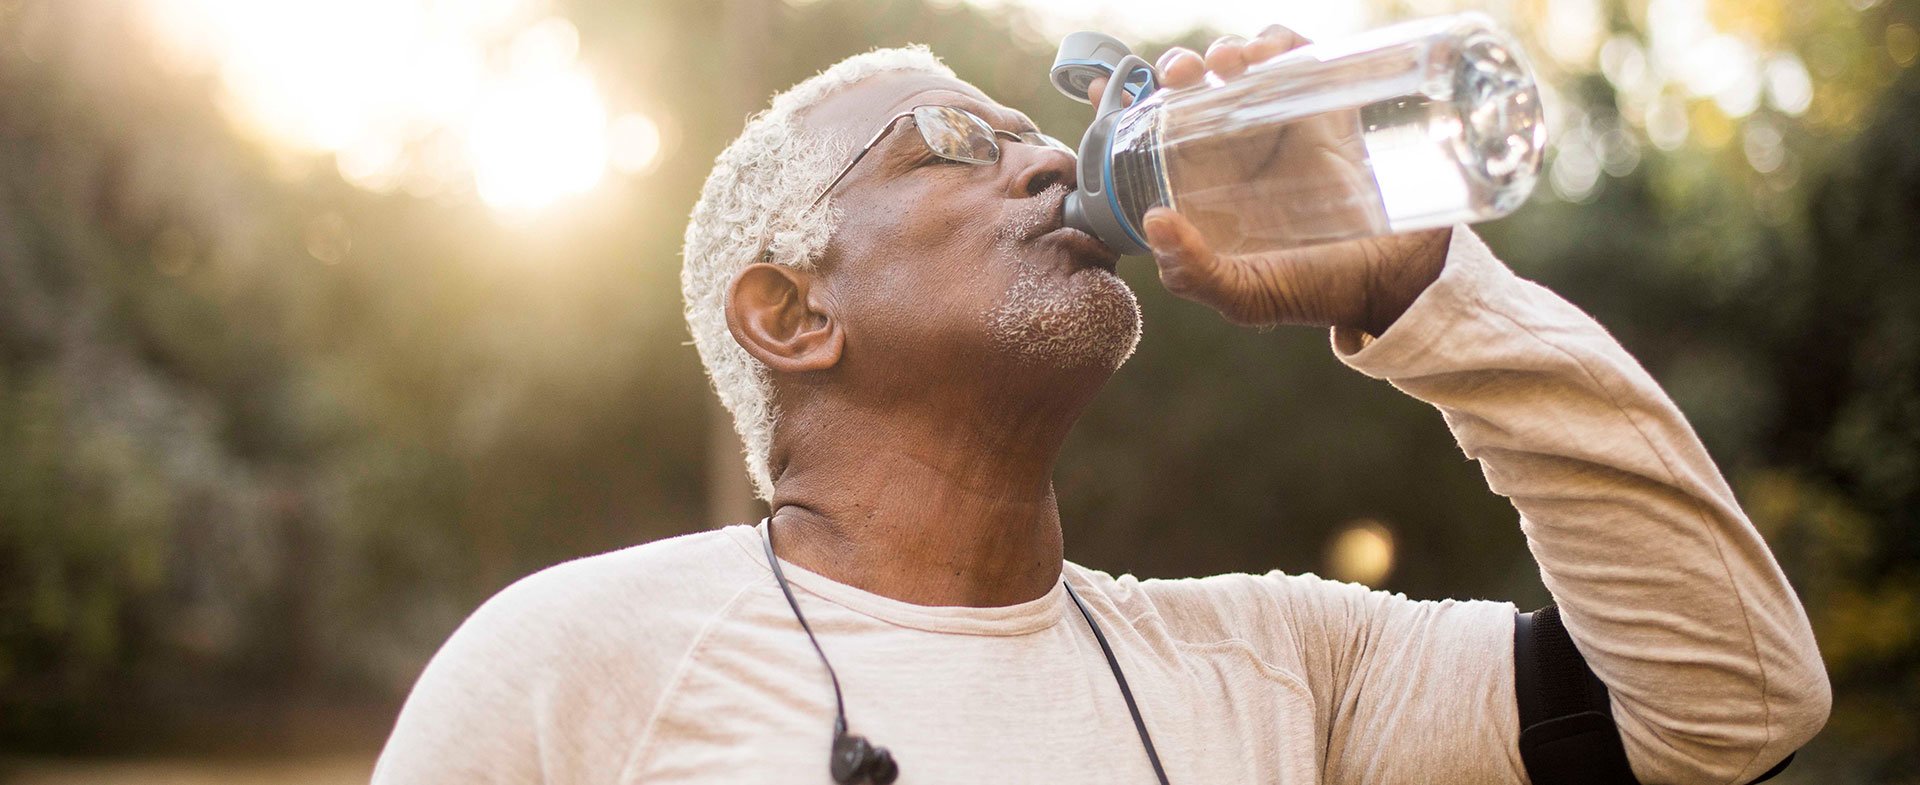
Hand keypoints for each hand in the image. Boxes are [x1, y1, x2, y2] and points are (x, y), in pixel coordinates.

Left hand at [1088, 26, 1451, 335]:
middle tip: (1178, 76)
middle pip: (1194, 87)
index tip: (1105, 87)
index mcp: (1204, 184)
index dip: (1127, 103)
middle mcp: (1236, 147)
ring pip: (1240, 63)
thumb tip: (1154, 221)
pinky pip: (1294, 55)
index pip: (1154, 132)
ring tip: (1228, 64)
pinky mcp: (1324, 104)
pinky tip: (1266, 55)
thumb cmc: (1314, 288)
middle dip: (1177, 67)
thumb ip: (1194, 273)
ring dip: (1224, 49)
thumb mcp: (1245, 295)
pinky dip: (1276, 41)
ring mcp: (1280, 122)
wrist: (1394, 278)